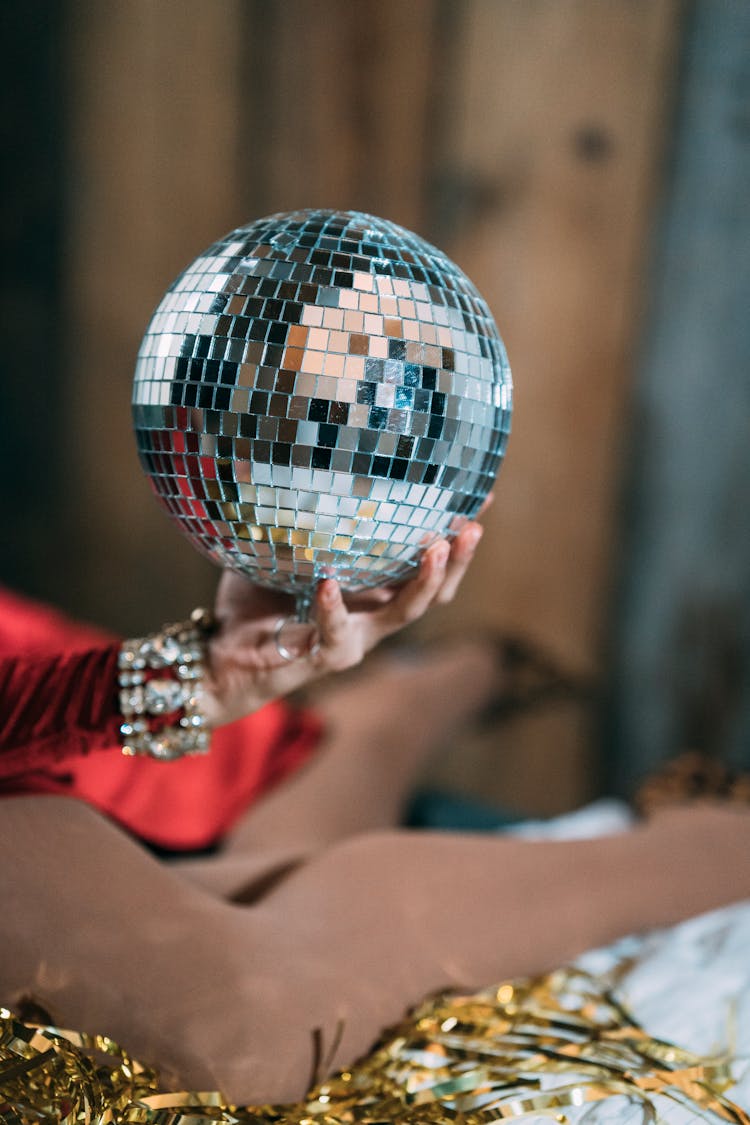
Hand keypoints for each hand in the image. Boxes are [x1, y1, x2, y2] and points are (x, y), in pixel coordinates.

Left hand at [200, 511, 488, 726]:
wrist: (220, 656)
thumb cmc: (252, 604)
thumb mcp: (273, 547)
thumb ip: (287, 511)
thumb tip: (276, 451)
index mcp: (370, 589)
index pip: (424, 561)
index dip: (456, 535)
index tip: (482, 496)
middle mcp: (372, 615)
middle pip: (434, 591)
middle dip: (459, 560)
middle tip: (472, 527)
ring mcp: (353, 639)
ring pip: (404, 614)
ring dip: (425, 582)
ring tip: (436, 548)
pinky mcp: (323, 658)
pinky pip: (336, 633)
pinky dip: (333, 608)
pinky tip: (330, 583)